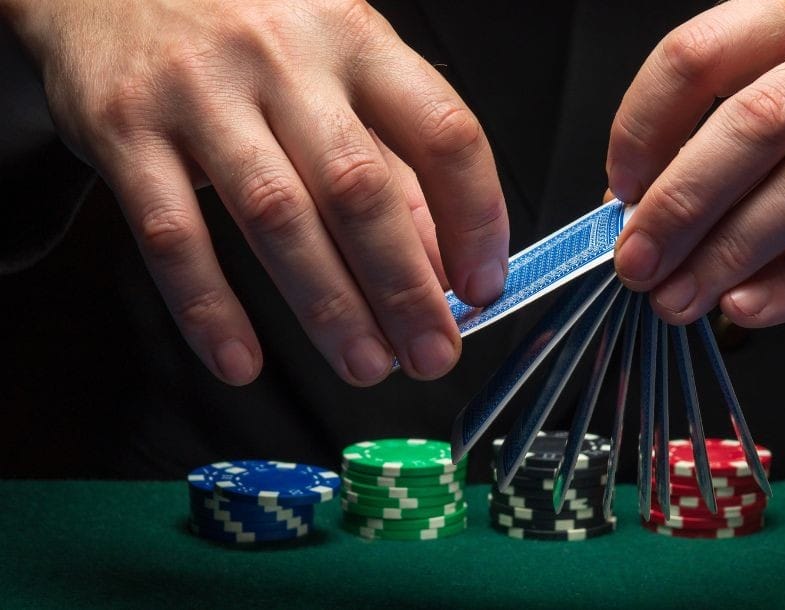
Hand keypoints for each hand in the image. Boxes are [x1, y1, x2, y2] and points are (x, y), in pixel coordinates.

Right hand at [2, 0, 508, 384]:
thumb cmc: (244, 27)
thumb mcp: (335, 67)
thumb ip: (393, 161)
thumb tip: (443, 264)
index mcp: (353, 38)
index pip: (442, 131)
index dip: (476, 217)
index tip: (484, 285)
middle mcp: (282, 59)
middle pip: (360, 187)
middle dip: (405, 287)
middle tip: (432, 353)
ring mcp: (199, 93)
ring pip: (276, 216)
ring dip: (328, 307)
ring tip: (366, 365)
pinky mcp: (125, 131)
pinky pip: (171, 235)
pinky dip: (209, 308)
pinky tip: (243, 362)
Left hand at [608, 0, 784, 326]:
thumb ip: (751, 101)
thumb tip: (656, 191)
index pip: (694, 57)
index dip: (641, 128)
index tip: (619, 186)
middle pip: (745, 129)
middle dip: (676, 205)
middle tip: (636, 262)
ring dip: (728, 254)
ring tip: (679, 298)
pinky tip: (751, 306)